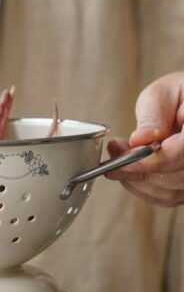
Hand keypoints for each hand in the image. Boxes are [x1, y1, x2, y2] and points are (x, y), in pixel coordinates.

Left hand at [105, 71, 183, 206]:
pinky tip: (131, 172)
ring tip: (120, 159)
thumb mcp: (163, 94)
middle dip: (136, 171)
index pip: (178, 155)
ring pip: (168, 192)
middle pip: (173, 178)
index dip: (147, 163)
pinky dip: (143, 188)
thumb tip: (140, 139)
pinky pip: (167, 198)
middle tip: (114, 153)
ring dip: (136, 181)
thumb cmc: (179, 95)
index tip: (120, 161)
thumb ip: (153, 117)